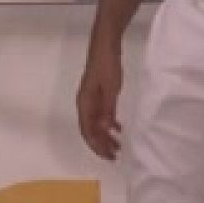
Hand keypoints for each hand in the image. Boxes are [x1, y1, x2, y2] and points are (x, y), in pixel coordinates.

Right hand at [75, 43, 122, 159]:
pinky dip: (109, 123)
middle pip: (91, 130)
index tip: (109, 156)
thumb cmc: (107, 66)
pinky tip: (118, 128)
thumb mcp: (110, 89)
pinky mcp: (98, 94)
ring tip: (118, 146)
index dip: (97, 145)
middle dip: (102, 144)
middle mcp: (85, 104)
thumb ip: (108, 109)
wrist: (105, 45)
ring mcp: (91, 99)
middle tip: (116, 155)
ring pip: (96, 123)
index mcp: (85, 103)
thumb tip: (105, 129)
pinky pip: (102, 115)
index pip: (87, 131)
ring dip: (105, 136)